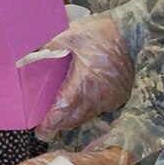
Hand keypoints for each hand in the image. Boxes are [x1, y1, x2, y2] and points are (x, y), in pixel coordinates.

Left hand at [37, 15, 135, 139]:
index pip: (63, 110)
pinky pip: (98, 109)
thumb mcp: (73, 32)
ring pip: (86, 116)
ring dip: (73, 118)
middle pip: (73, 119)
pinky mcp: (118, 96)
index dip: (51, 123)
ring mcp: (109, 98)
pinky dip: (87, 110)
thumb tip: (28, 50)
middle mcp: (97, 96)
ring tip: (60, 116)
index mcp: (83, 83)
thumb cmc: (104, 33)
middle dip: (59, 124)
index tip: (41, 132)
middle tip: (46, 127)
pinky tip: (80, 103)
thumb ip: (50, 42)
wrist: (135, 34)